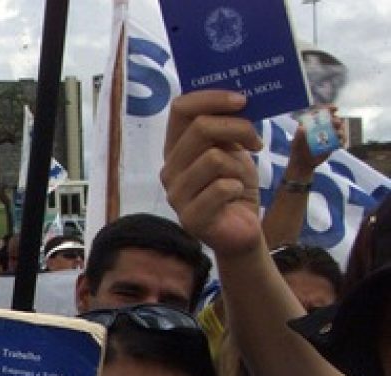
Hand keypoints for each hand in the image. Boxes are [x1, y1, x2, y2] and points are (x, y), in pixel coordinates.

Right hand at [161, 90, 265, 258]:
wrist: (241, 228)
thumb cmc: (235, 186)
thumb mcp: (234, 149)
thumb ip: (228, 126)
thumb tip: (241, 96)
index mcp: (176, 148)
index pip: (180, 108)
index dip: (211, 98)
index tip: (242, 100)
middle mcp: (170, 169)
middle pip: (200, 128)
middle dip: (238, 128)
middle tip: (256, 141)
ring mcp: (176, 194)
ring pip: (213, 158)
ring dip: (238, 166)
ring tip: (239, 179)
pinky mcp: (190, 217)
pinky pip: (221, 188)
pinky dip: (237, 188)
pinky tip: (235, 197)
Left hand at [288, 105, 344, 176]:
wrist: (302, 163)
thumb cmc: (297, 150)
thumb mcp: (296, 141)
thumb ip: (299, 134)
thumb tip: (303, 127)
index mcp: (314, 123)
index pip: (323, 112)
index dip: (329, 109)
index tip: (335, 109)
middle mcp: (323, 128)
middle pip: (334, 120)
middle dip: (336, 120)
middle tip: (335, 123)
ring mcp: (329, 136)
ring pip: (340, 129)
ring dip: (341, 130)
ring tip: (338, 134)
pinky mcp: (333, 144)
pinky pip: (341, 141)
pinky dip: (342, 140)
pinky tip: (340, 142)